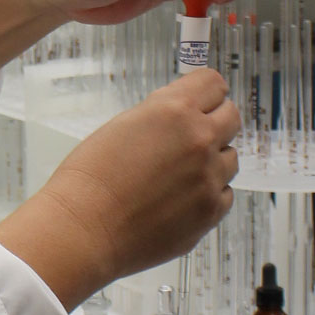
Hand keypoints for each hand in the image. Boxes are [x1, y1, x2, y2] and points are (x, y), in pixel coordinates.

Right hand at [0, 71, 239, 310]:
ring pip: (230, 158)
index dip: (205, 93)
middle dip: (213, 122)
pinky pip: (224, 193)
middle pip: (231, 117)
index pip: (214, 84)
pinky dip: (207, 194)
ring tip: (177, 176)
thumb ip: (161, 116)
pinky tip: (178, 200)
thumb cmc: (89, 180)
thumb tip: (184, 115)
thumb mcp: (122, 126)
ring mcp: (209, 178)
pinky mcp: (211, 212)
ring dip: (211, 161)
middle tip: (189, 138)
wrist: (82, 231)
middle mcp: (199, 140)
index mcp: (174, 111)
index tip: (200, 101)